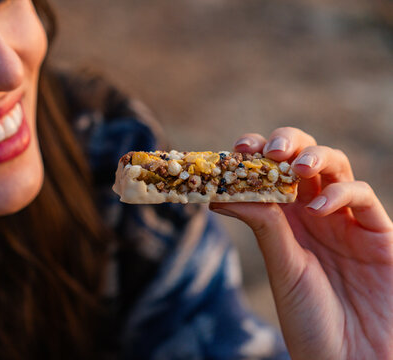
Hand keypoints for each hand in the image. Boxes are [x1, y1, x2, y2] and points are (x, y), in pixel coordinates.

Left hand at [209, 127, 392, 359]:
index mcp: (286, 219)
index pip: (270, 174)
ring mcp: (347, 219)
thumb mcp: (283, 267)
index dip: (255, 155)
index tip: (235, 149)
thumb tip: (220, 194)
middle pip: (303, 159)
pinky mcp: (378, 232)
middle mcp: (315, 213)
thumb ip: (264, 226)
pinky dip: (341, 193)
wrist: (350, 356)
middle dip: (287, 144)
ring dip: (315, 157)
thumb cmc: (311, 317)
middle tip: (269, 151)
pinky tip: (318, 208)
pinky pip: (363, 196)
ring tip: (294, 168)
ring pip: (336, 166)